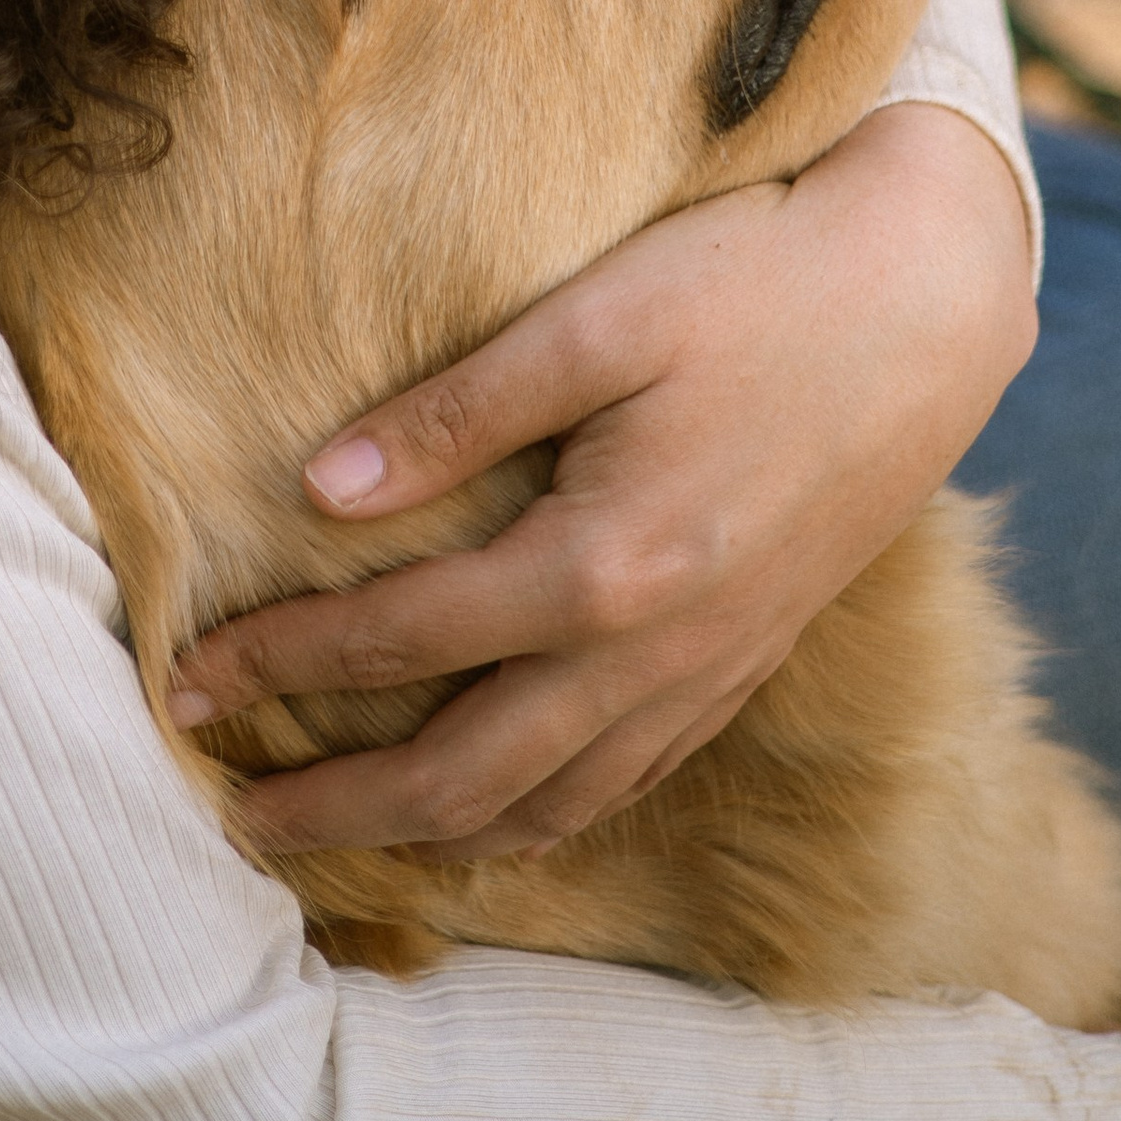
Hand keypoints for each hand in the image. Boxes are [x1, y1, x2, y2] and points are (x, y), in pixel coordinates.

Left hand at [164, 102, 1035, 861]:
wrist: (931, 303)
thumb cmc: (757, 281)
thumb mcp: (598, 317)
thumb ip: (457, 411)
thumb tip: (317, 492)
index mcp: (603, 565)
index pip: (401, 639)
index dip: (283, 664)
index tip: (189, 678)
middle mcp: (654, 652)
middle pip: (462, 777)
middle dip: (335, 807)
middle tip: (229, 817)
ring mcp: (707, 674)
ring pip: (547, 806)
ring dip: (428, 837)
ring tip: (337, 839)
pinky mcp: (744, 665)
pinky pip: (621, 784)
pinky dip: (536, 820)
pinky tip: (490, 815)